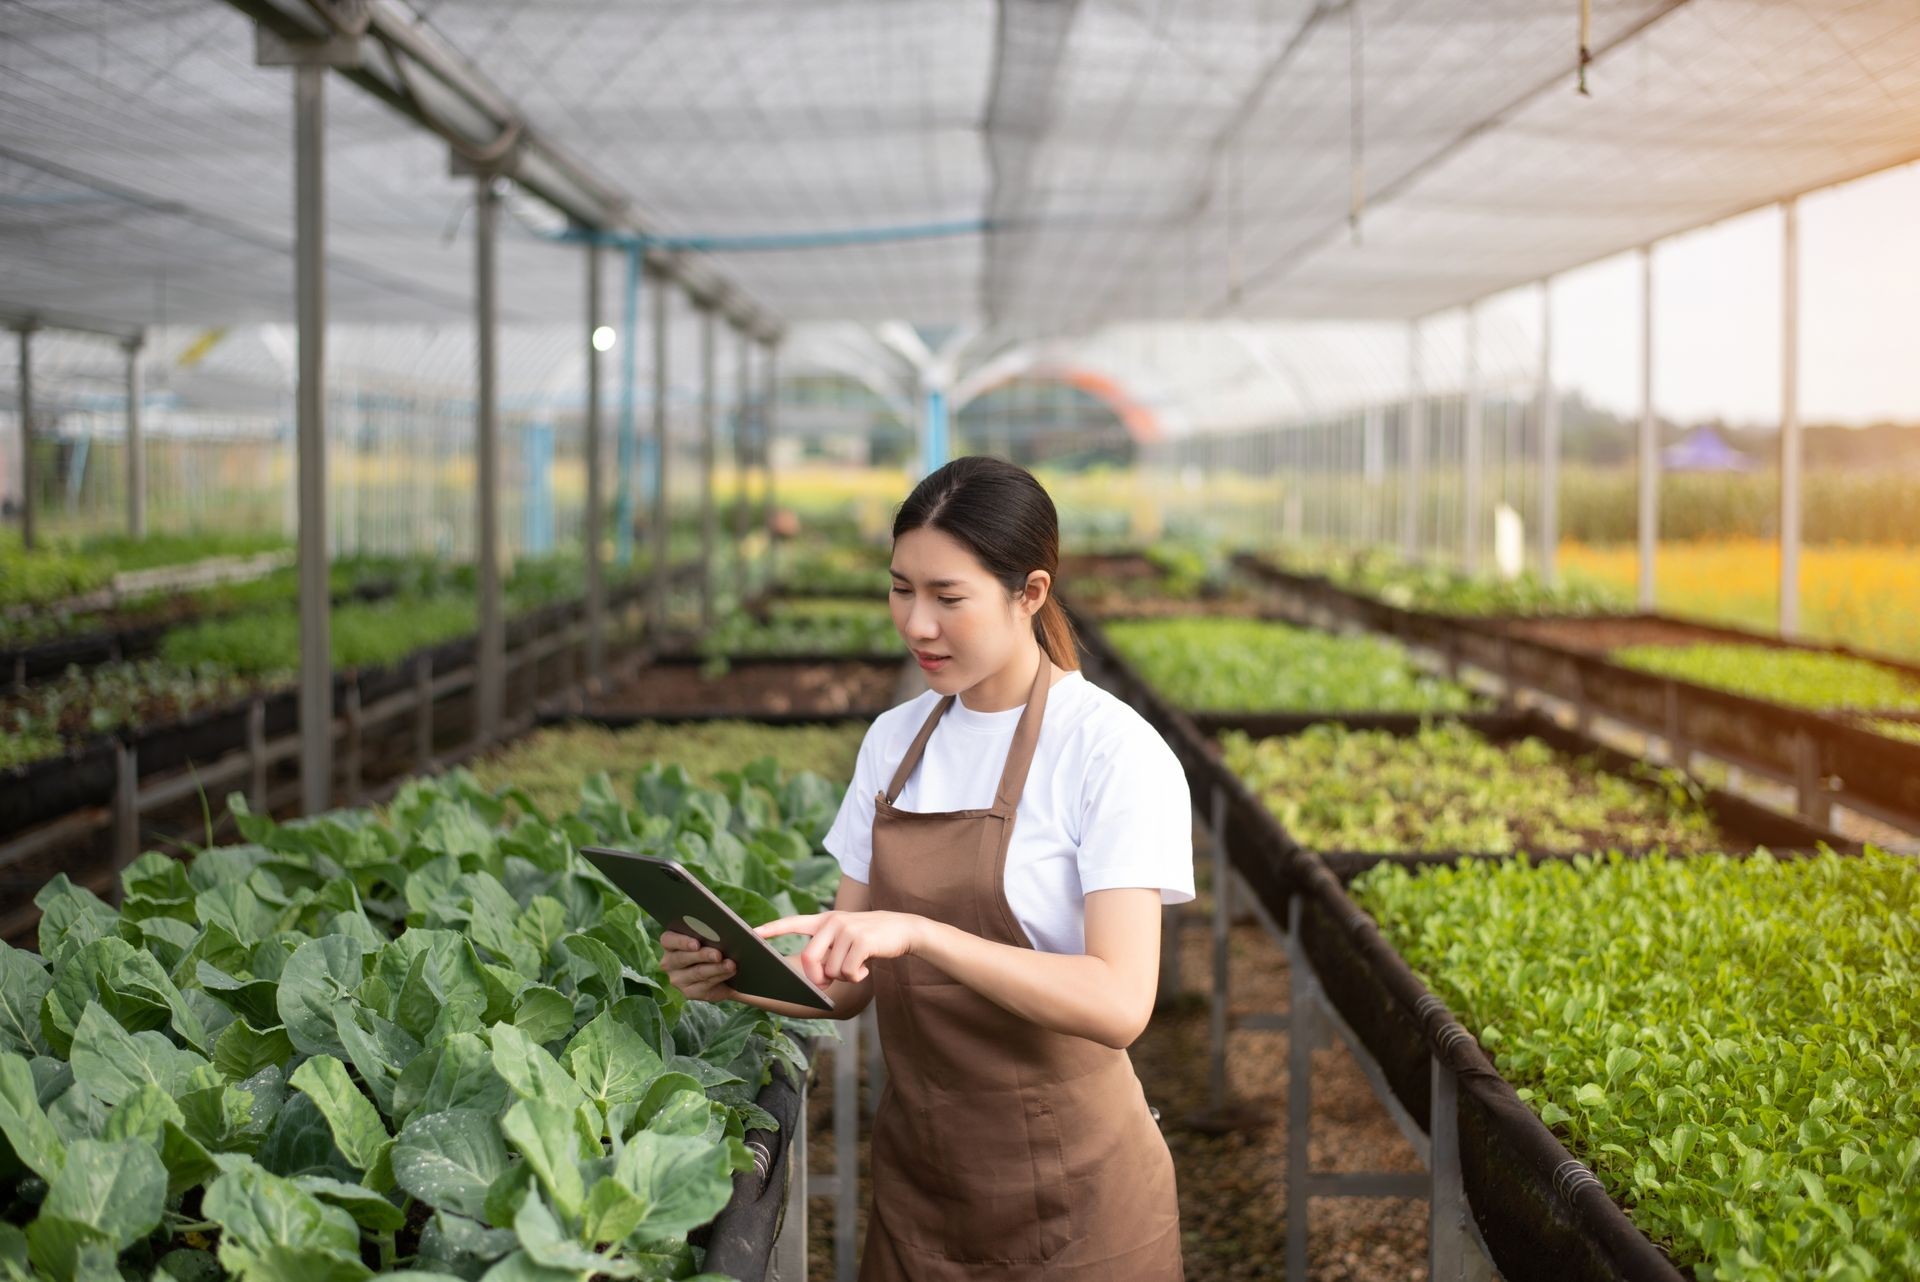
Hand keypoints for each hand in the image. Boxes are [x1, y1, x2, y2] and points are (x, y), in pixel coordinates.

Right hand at [659, 931, 737, 1003]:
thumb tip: (731, 927)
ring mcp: (678, 979)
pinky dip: (720, 977)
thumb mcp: (714, 936)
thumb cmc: (716, 944)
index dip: (681, 941)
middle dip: (702, 955)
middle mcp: (669, 962)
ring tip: (731, 964)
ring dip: (715, 968)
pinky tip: (730, 972)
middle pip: (682, 958)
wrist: (725, 971)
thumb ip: (715, 930)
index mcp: (670, 943)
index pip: (668, 940)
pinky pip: (704, 985)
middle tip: (718, 954)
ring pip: (696, 972)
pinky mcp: (689, 992)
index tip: (696, 943)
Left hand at [754, 910, 925, 986]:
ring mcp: (847, 929)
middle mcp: (833, 922)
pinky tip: (866, 970)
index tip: (752, 934)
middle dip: (816, 979)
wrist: (904, 929)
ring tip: (856, 967)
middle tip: (827, 984)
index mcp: (825, 920)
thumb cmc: (871, 939)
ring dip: (843, 977)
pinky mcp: (861, 940)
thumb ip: (828, 952)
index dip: (772, 930)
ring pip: (831, 970)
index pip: (793, 922)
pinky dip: (856, 977)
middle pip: (808, 959)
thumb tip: (815, 979)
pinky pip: (848, 971)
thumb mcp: (846, 939)